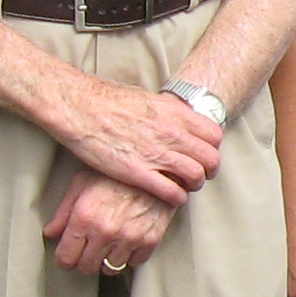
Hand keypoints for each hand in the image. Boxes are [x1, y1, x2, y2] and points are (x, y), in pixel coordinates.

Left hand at [45, 171, 173, 275]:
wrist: (155, 165)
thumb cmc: (116, 171)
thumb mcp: (82, 183)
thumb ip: (64, 212)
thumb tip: (51, 232)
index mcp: (84, 217)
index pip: (66, 258)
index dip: (65, 259)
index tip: (68, 257)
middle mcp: (106, 230)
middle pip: (87, 267)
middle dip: (85, 261)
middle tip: (88, 251)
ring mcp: (129, 237)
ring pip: (111, 268)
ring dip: (108, 259)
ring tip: (109, 245)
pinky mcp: (151, 239)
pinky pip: (135, 262)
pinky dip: (130, 256)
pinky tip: (127, 242)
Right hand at [58, 81, 223, 206]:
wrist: (80, 106)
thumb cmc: (107, 99)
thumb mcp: (147, 98)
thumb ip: (165, 112)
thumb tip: (173, 117)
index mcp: (175, 112)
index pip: (214, 135)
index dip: (212, 148)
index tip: (204, 154)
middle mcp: (172, 133)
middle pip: (210, 158)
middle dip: (209, 170)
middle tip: (201, 175)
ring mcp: (157, 153)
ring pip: (196, 176)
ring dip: (194, 185)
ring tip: (186, 187)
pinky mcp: (139, 172)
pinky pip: (172, 191)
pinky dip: (177, 198)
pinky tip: (172, 198)